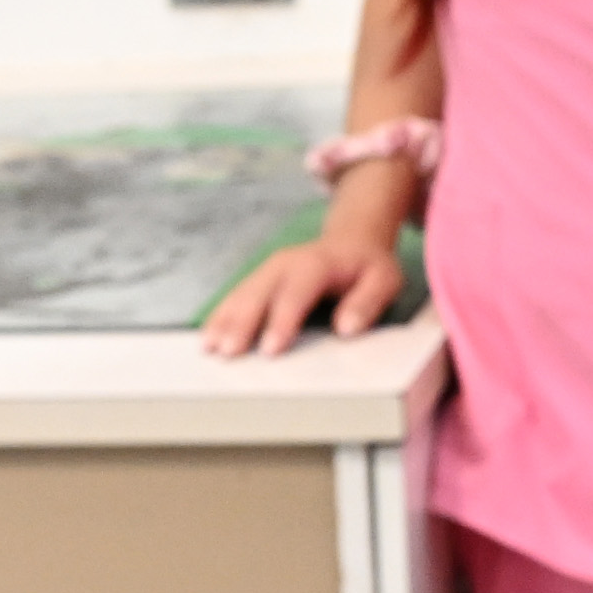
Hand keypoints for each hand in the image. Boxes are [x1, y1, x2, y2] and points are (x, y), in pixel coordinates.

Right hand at [203, 231, 407, 356]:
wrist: (353, 240)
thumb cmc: (368, 266)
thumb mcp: (384, 280)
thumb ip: (367, 303)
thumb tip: (347, 329)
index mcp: (316, 263)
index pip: (296, 293)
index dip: (282, 321)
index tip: (271, 349)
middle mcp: (286, 263)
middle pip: (259, 293)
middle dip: (243, 323)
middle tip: (230, 352)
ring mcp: (268, 270)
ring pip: (242, 294)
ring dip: (224, 321)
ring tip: (210, 348)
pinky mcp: (260, 280)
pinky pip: (236, 297)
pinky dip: (221, 317)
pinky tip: (208, 337)